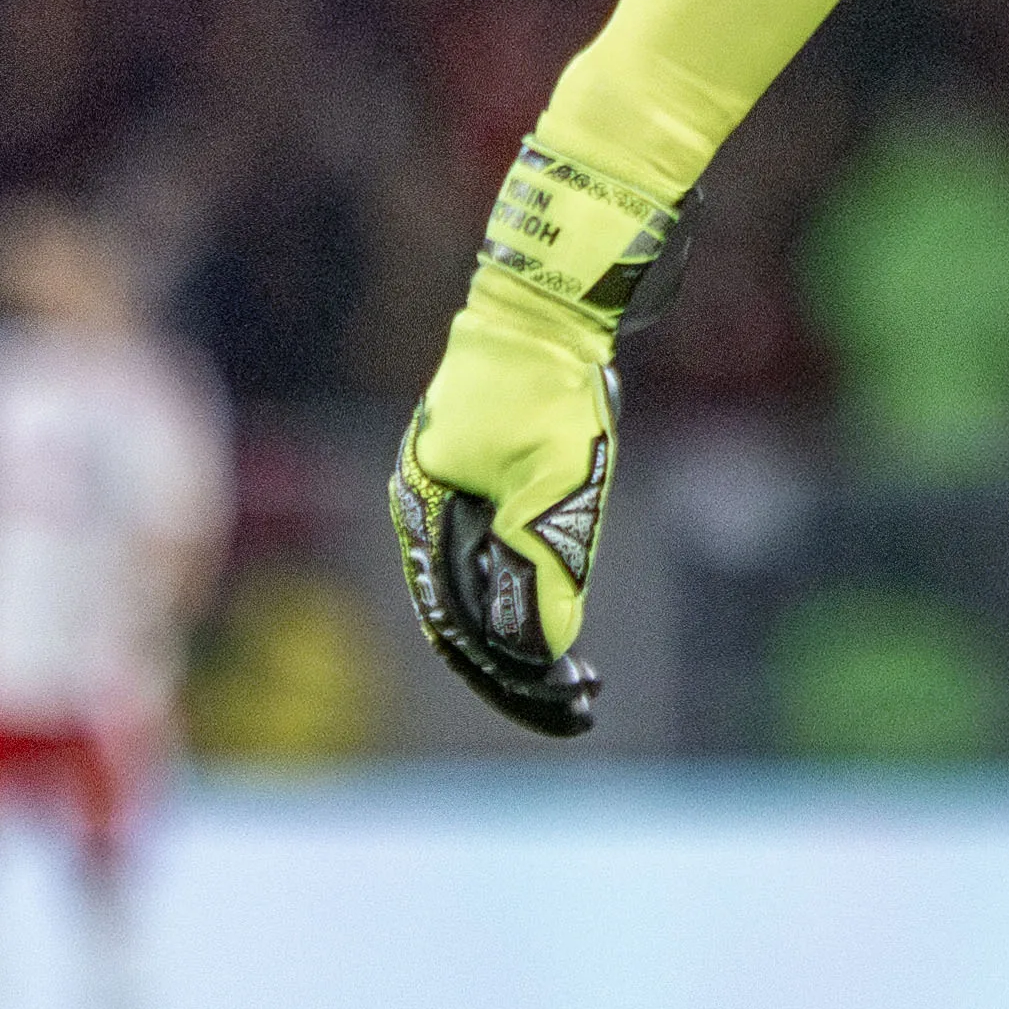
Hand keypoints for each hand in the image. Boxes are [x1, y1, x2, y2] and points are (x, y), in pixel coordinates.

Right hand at [385, 137, 688, 738]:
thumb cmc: (545, 386)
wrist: (548, 305)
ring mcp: (455, 500)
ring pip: (482, 596)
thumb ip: (539, 563)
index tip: (565, 703)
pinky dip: (530, 600)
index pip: (458, 624)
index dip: (510, 675)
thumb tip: (542, 650)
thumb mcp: (550, 477)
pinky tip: (567, 627)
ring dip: (528, 644)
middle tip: (581, 704)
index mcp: (426, 516)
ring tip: (582, 680)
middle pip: (466, 620)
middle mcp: (429, 516)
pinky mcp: (487, 486)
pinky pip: (498, 562)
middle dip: (520, 671)